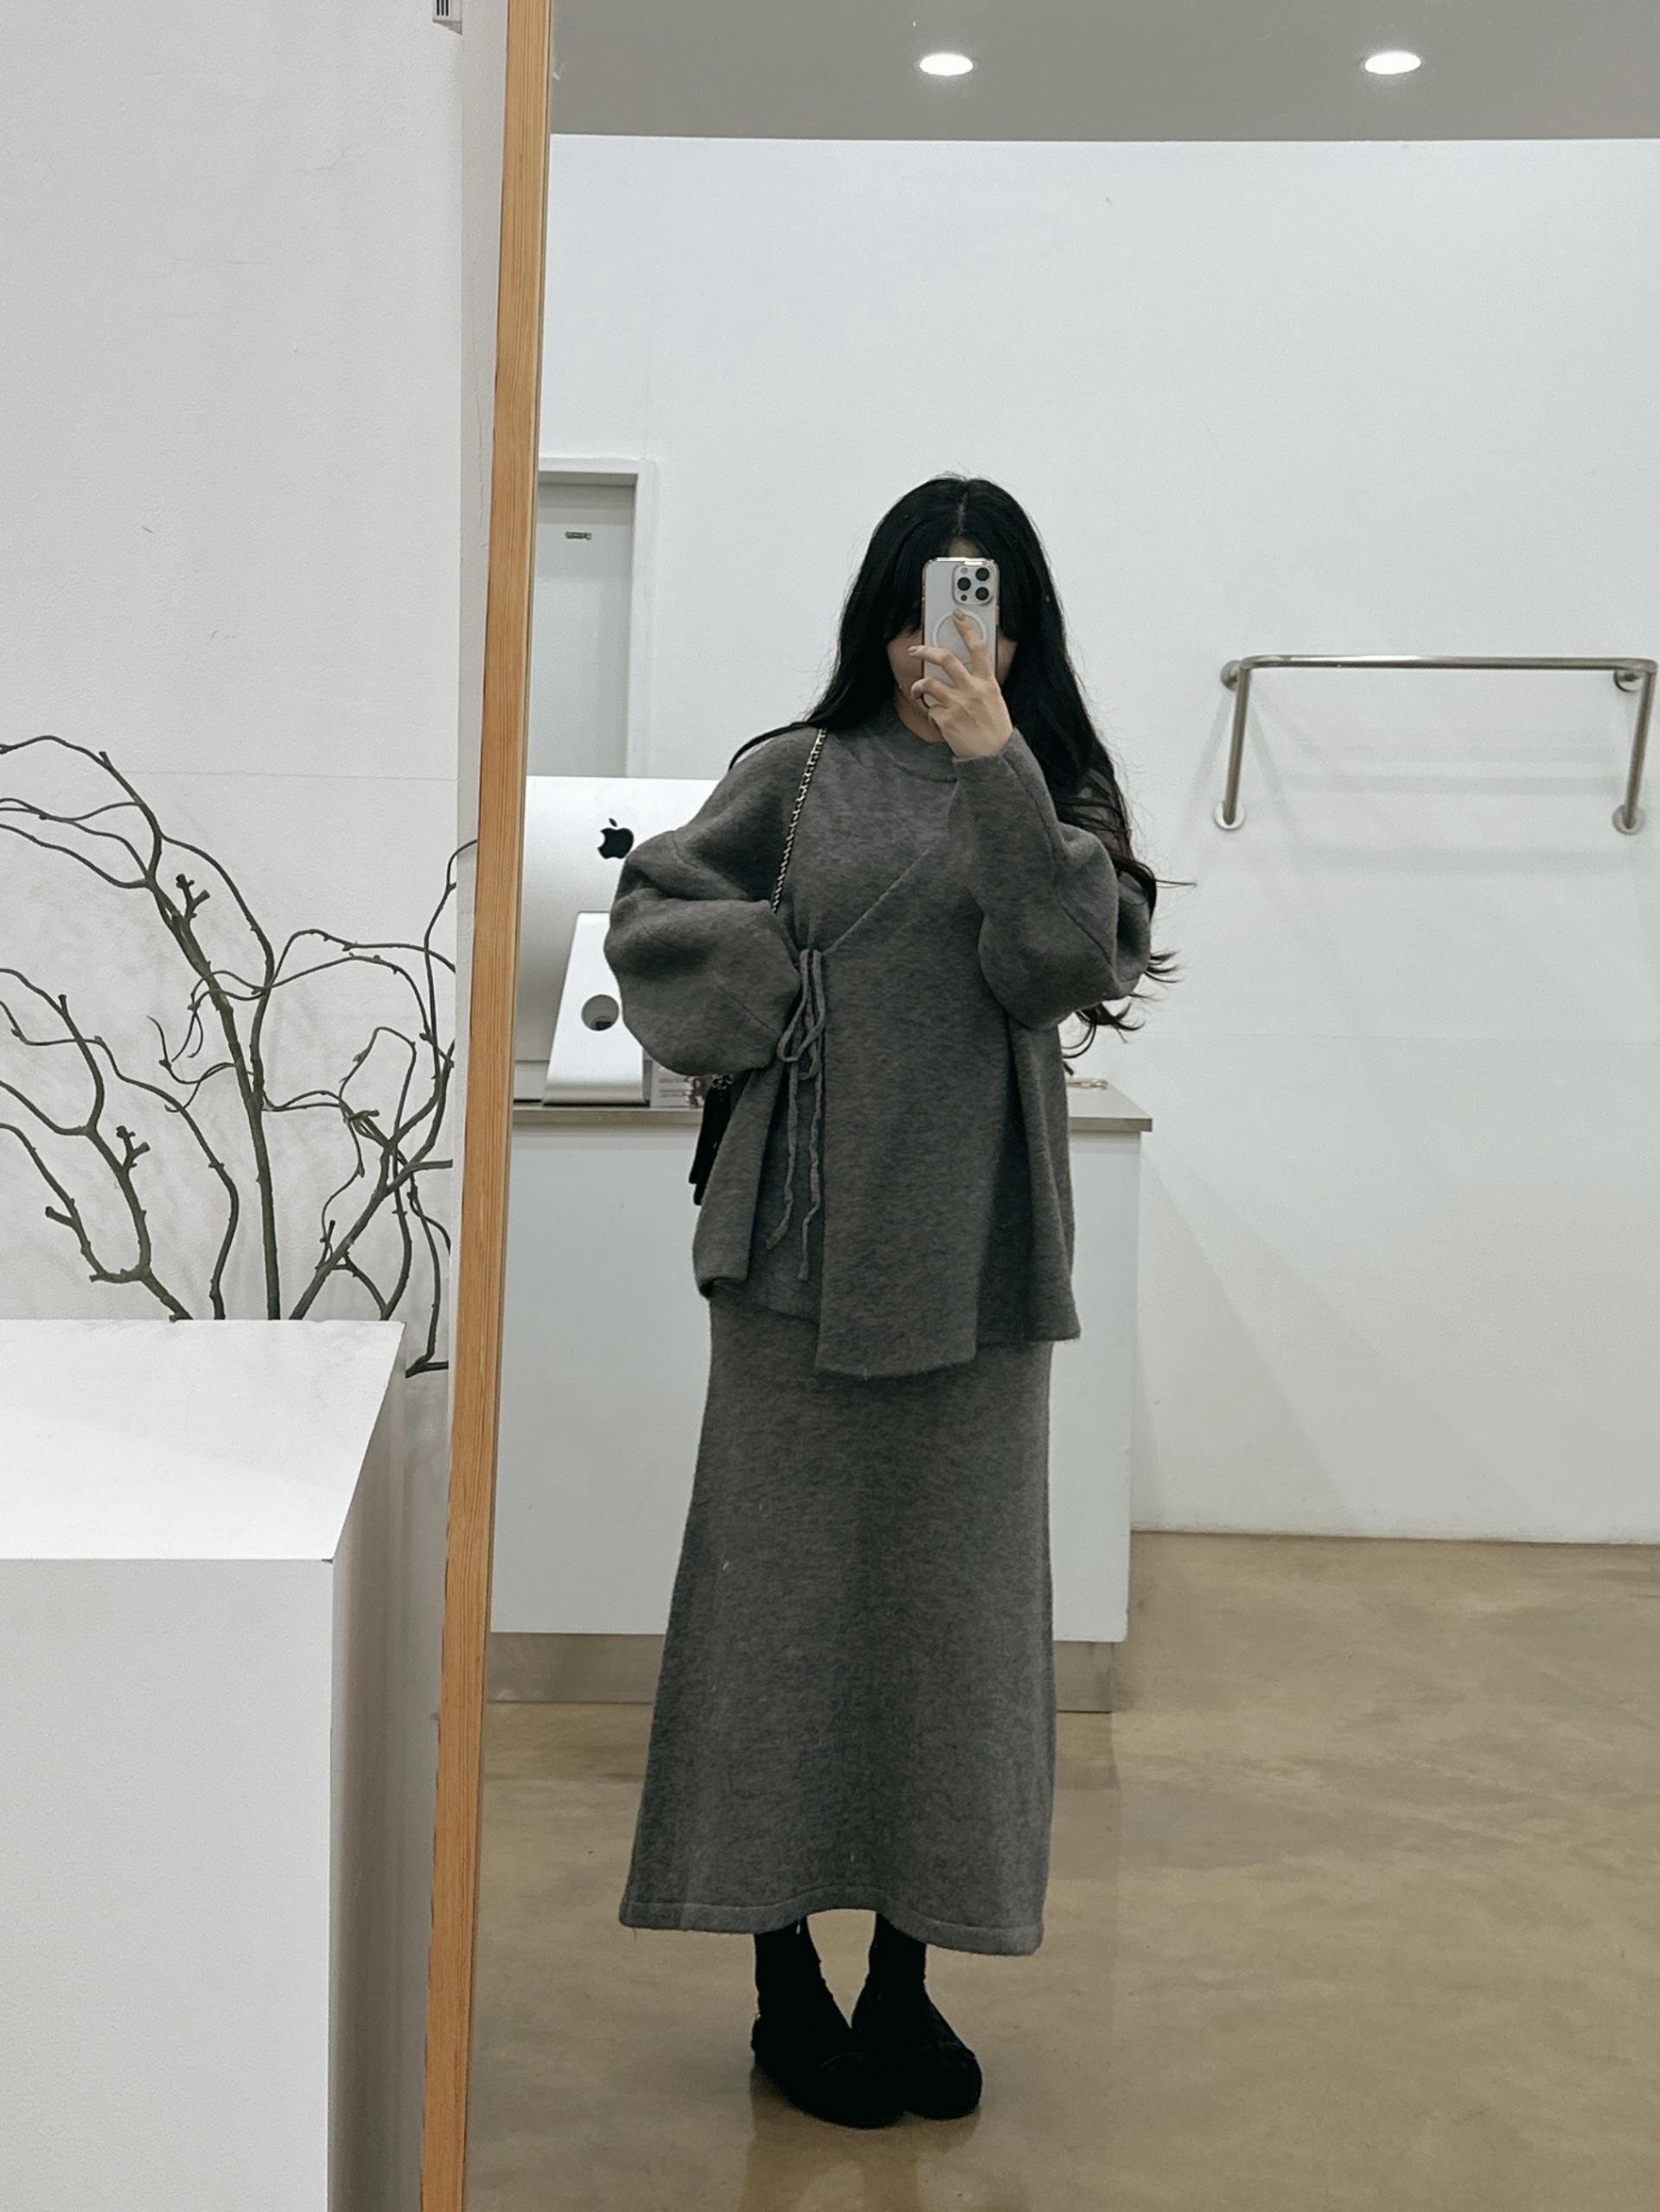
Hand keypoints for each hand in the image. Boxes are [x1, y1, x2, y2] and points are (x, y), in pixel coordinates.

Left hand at [909, 611, 1013, 757]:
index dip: (967, 629)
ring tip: (916, 690)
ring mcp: (959, 705)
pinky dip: (931, 714)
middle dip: (927, 650)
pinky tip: (938, 721)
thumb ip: (980, 684)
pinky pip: (930, 710)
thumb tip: (963, 673)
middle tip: (916, 650)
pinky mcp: (947, 720)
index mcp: (988, 683)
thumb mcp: (995, 700)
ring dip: (917, 685)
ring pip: (929, 683)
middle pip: (946, 659)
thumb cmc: (995, 729)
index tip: (958, 615)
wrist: (995, 756)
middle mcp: (973, 690)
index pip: (979, 648)